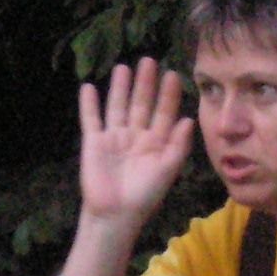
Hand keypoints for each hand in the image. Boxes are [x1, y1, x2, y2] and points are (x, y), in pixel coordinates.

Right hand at [79, 59, 195, 222]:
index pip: (163, 113)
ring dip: (120, 87)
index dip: (168, 95)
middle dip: (145, 84)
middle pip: (140, 104)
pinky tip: (88, 86)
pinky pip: (91, 119)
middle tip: (149, 61)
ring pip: (117, 106)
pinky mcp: (94, 142)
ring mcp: (114, 138)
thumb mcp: (167, 171)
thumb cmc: (145, 196)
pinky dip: (89, 104)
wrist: (115, 215)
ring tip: (123, 67)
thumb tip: (188, 119)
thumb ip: (178, 146)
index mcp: (155, 143)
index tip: (173, 74)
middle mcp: (136, 136)